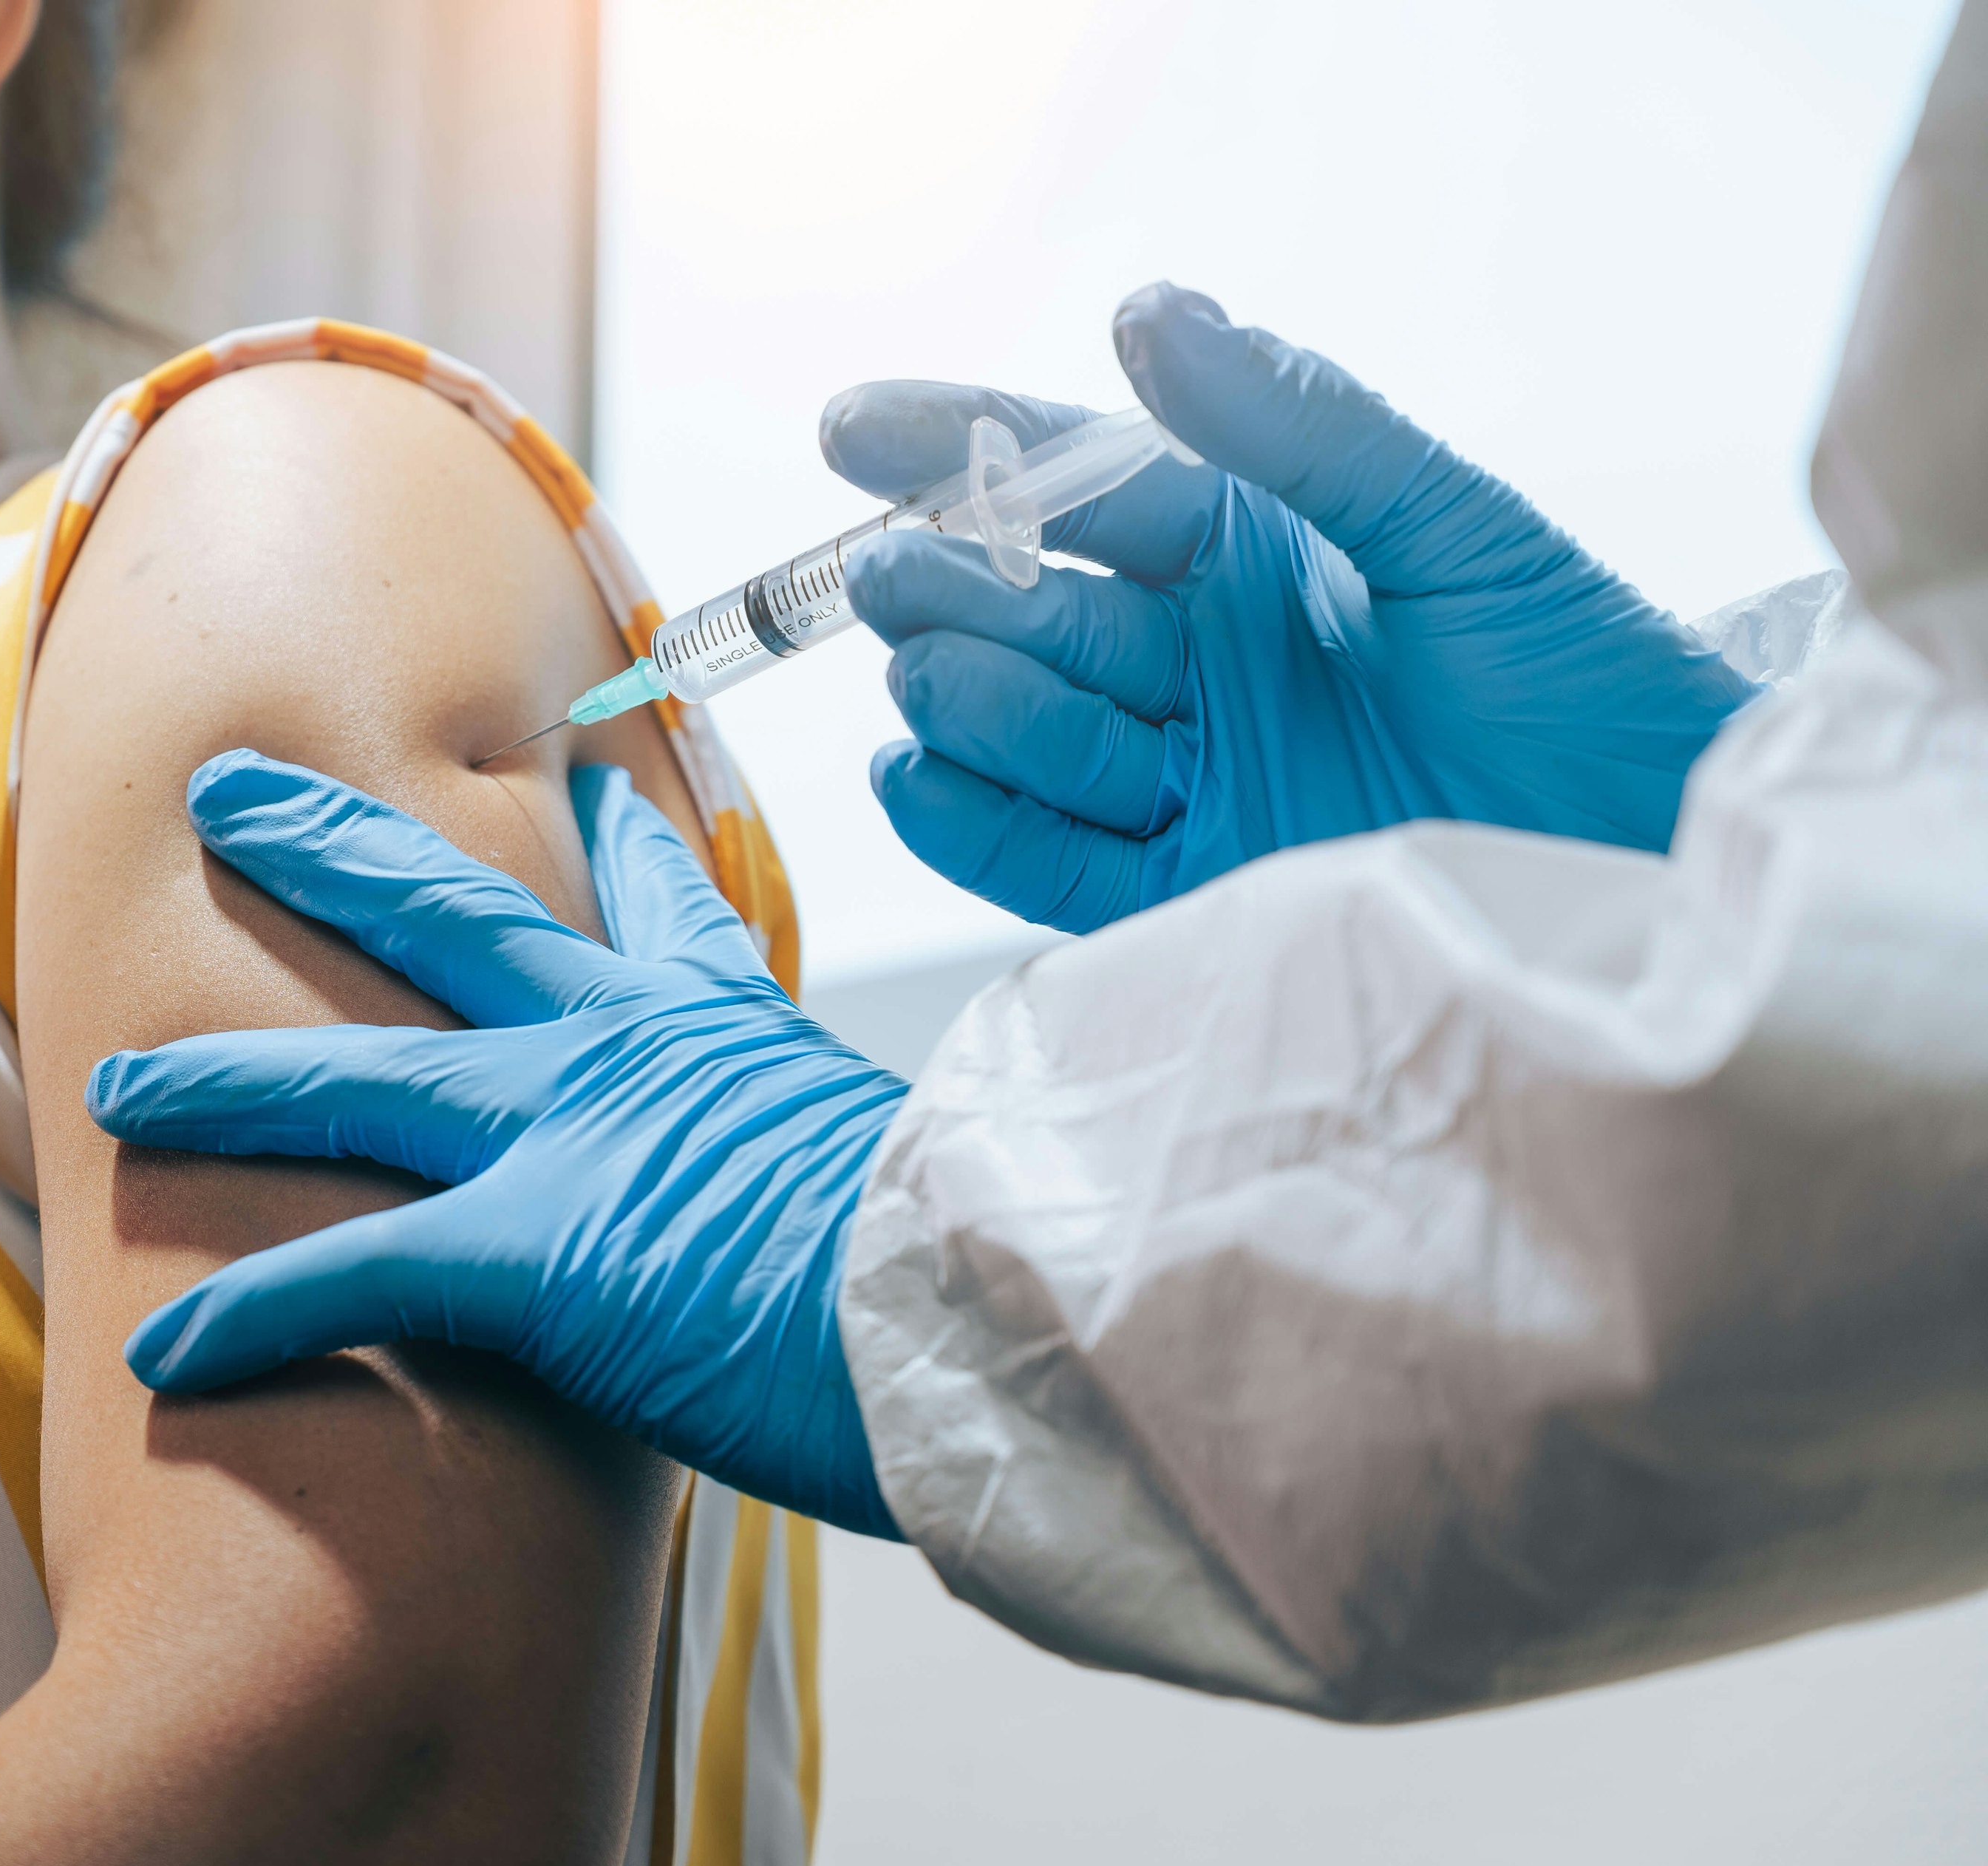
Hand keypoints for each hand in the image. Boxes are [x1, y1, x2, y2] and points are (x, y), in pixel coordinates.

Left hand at [89, 750, 908, 1538]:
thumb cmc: (975, 1273)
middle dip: (324, 846)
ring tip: (113, 1092)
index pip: (661, 906)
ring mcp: (570, 1130)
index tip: (582, 788)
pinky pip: (350, 1271)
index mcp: (732, 1032)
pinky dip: (250, 1313)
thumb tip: (906, 1234)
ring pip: (351, 1078)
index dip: (613, 844)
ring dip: (219, 1087)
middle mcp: (631, 1050)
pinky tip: (159, 1357)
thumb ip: (865, 1181)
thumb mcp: (927, 1178)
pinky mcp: (533, 1243)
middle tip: (232, 790)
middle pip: (445, 912)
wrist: (991, 1321)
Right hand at [826, 282, 1759, 931]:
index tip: (854, 427)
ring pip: (1024, 731)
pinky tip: (915, 776)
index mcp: (1252, 553)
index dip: (962, 449)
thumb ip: (1299, 425)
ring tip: (938, 674)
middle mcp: (1199, 664)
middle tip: (899, 575)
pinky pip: (1043, 860)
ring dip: (971, 700)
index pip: (1077, 487)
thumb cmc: (1584, 676)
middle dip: (952, 585)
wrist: (1664, 864)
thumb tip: (1151, 314)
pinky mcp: (1183, 897)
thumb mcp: (1456, 524)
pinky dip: (967, 823)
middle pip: (1032, 612)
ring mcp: (1185, 780)